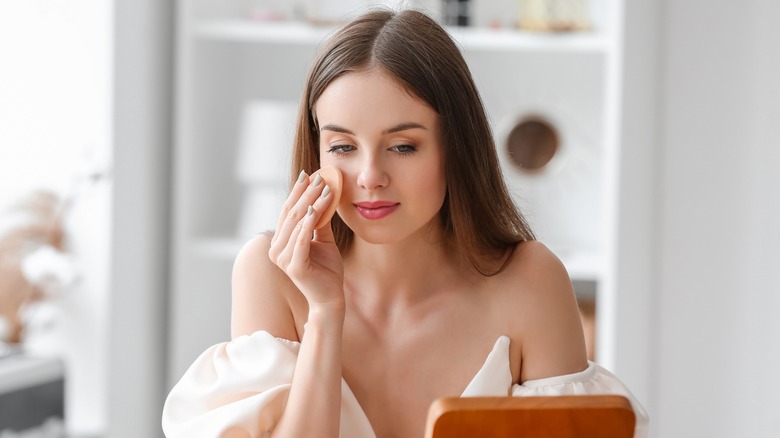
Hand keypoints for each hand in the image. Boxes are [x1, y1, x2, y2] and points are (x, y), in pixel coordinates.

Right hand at [268, 171, 343, 310]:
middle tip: (319, 177)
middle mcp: (276, 249)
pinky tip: (317, 209)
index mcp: (280, 242)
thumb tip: (323, 197)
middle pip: (291, 214)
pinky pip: (302, 239)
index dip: (297, 192)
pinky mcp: (294, 266)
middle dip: (305, 193)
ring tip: (325, 188)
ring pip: (297, 223)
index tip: (309, 175)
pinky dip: (309, 222)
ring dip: (311, 203)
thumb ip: (319, 222)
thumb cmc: (327, 270)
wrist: (331, 297)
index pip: (288, 211)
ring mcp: (283, 259)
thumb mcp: (323, 241)